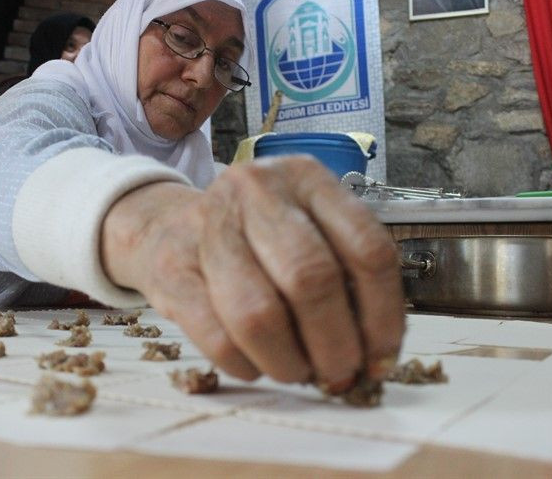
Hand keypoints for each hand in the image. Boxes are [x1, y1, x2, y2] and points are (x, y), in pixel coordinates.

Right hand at [101, 156, 404, 390]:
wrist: (167, 225)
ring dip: (289, 363)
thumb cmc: (253, 238)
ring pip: (259, 314)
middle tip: (340, 374)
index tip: (381, 357)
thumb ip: (345, 277)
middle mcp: (257, 190)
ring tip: (297, 372)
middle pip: (312, 279)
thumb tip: (373, 356)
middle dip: (335, 345)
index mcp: (306, 178)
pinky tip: (256, 365)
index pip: (367, 247)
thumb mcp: (306, 230)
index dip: (383, 315)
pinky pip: (217, 337)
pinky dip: (246, 366)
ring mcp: (209, 224)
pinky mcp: (173, 266)